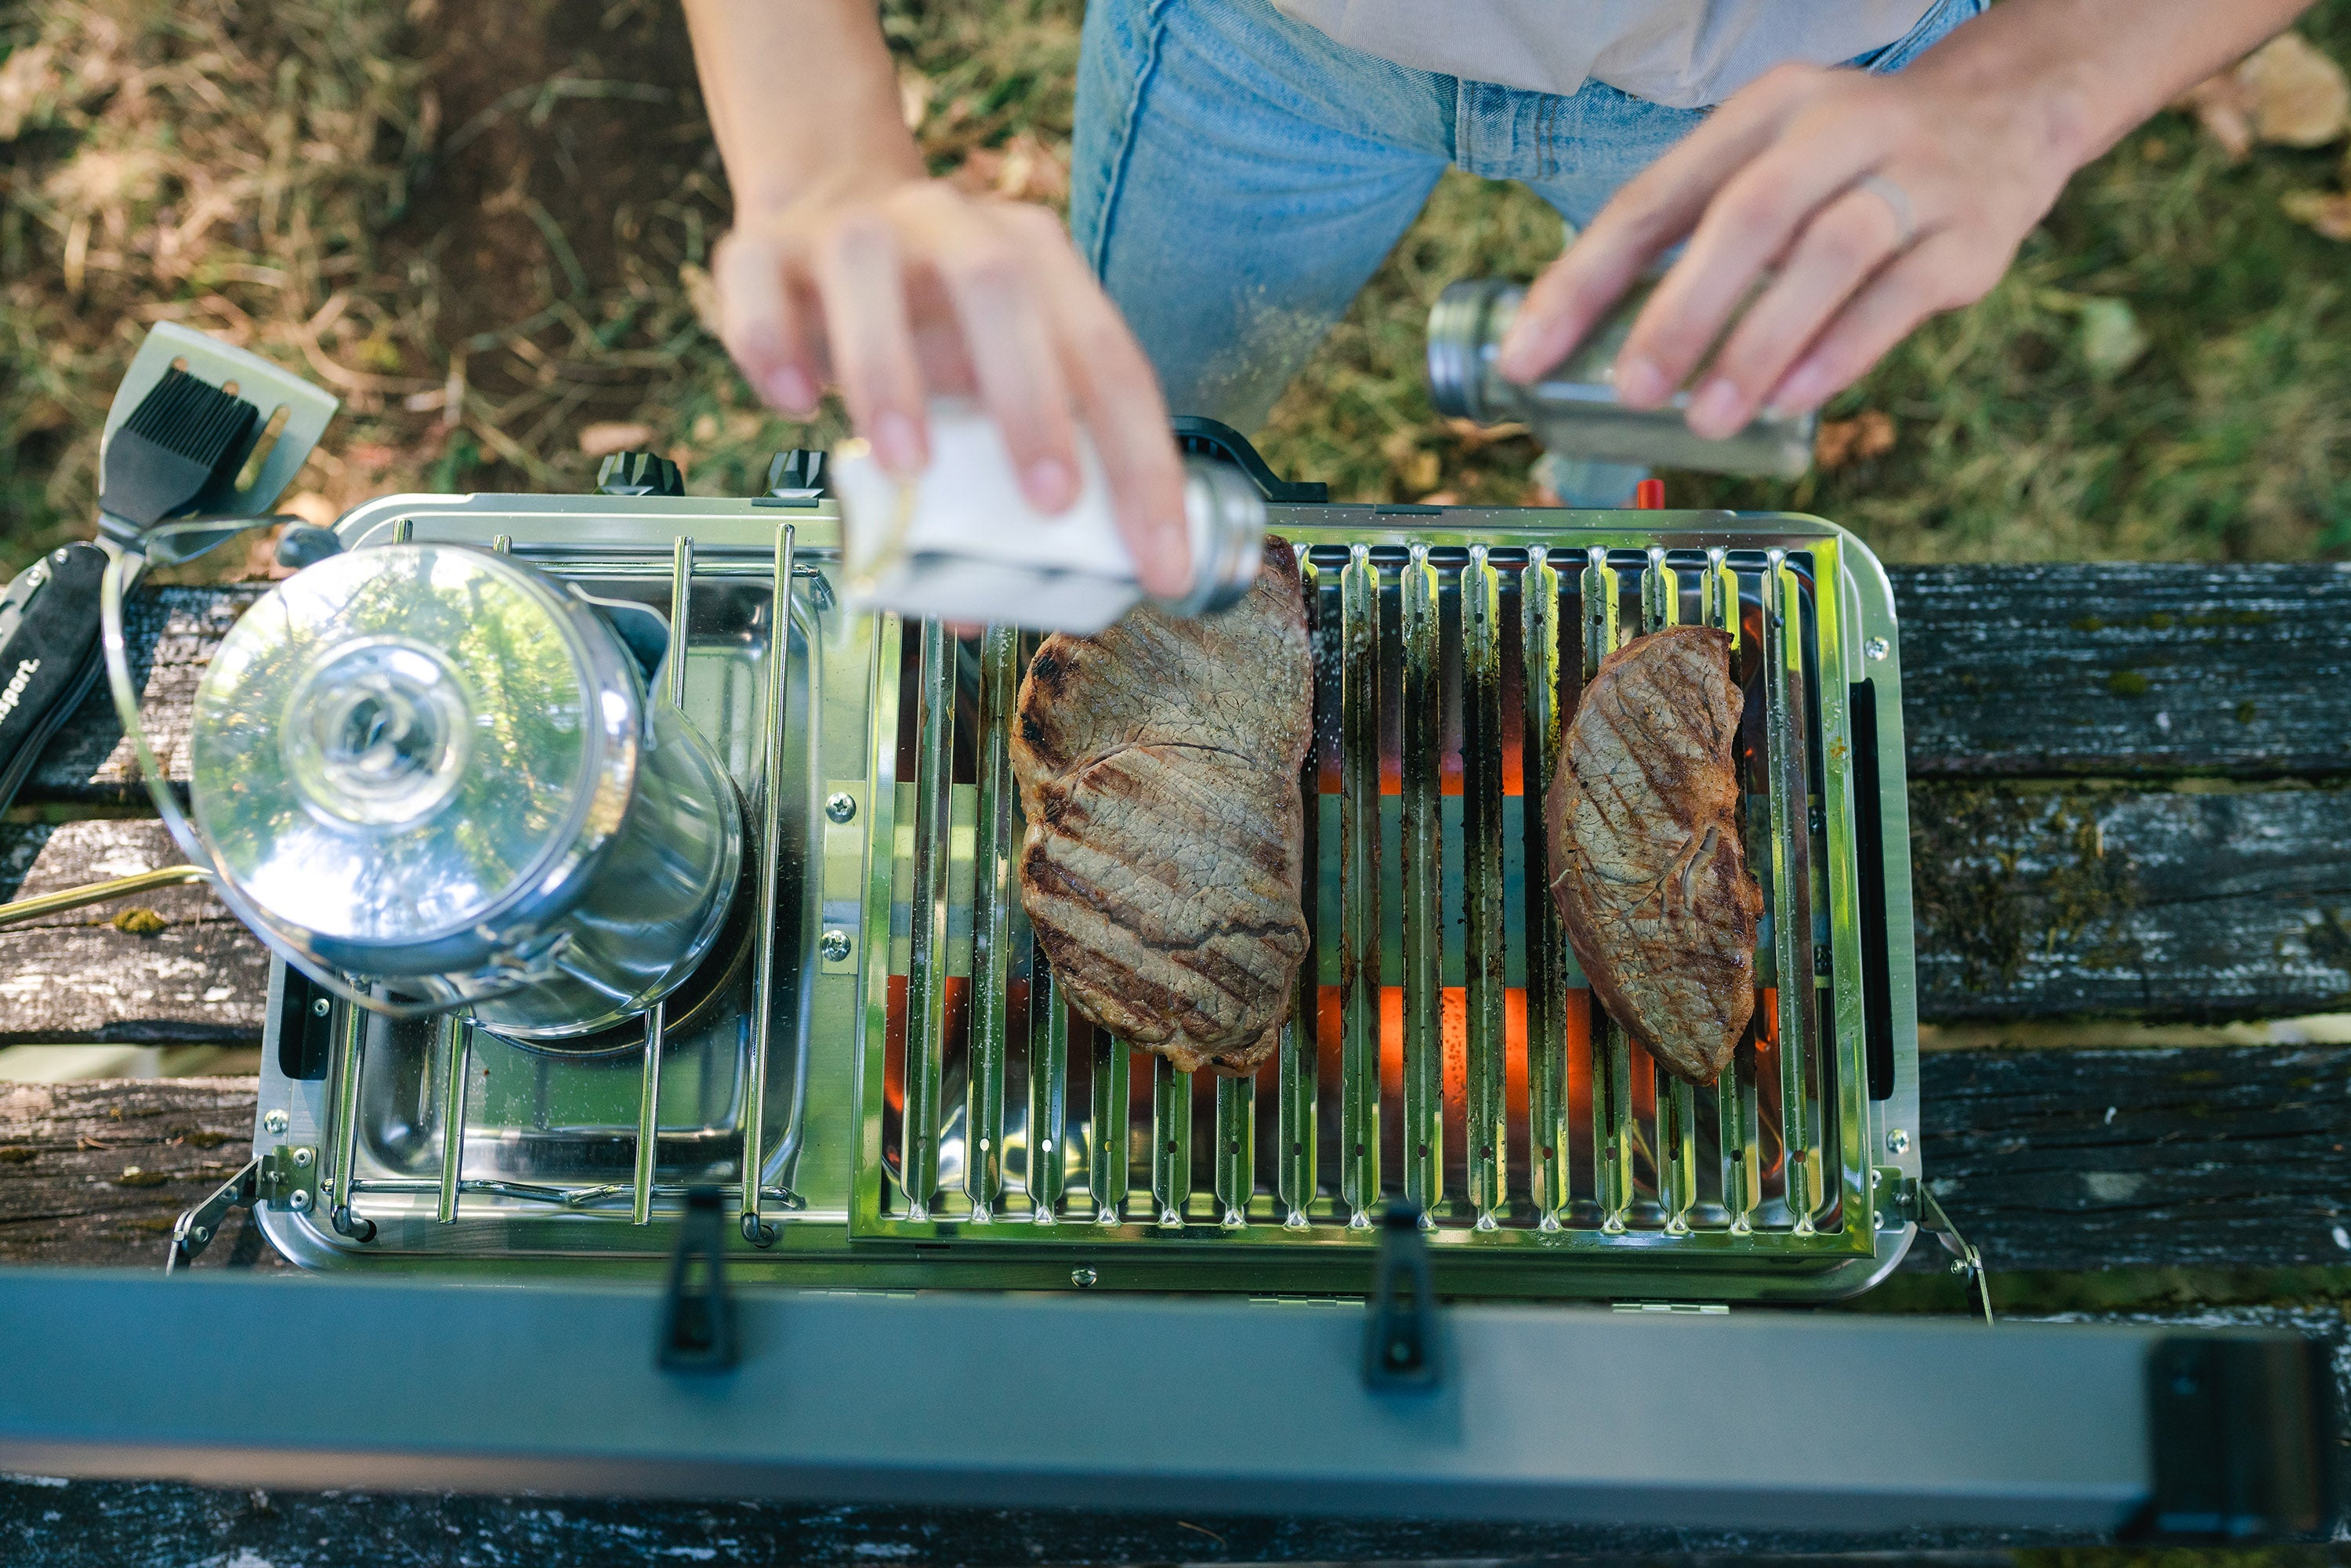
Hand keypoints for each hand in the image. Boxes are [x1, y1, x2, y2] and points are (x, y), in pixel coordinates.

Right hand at [713, 177, 1192, 595]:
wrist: (827, 208)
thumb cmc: (925, 321)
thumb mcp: (980, 384)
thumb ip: (994, 482)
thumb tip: (983, 612)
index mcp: (1034, 259)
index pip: (1107, 357)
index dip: (1143, 463)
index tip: (1159, 561)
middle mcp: (952, 226)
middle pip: (1000, 286)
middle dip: (1033, 399)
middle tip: (1051, 503)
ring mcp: (856, 228)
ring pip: (870, 270)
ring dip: (891, 372)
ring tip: (909, 465)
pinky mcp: (765, 248)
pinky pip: (760, 284)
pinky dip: (772, 345)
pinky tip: (792, 405)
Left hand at [1495, 58, 2081, 438]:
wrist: (2009, 111)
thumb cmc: (1850, 162)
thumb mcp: (1767, 162)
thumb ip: (1693, 237)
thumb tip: (1593, 346)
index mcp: (1760, 114)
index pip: (1653, 199)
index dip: (1583, 280)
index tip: (1528, 356)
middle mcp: (1835, 130)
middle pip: (1749, 217)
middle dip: (1682, 310)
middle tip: (1633, 391)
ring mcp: (1911, 177)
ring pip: (1829, 254)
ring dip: (1760, 343)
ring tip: (1706, 419)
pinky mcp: (1969, 234)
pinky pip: (1898, 297)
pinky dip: (1838, 353)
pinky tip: (1790, 402)